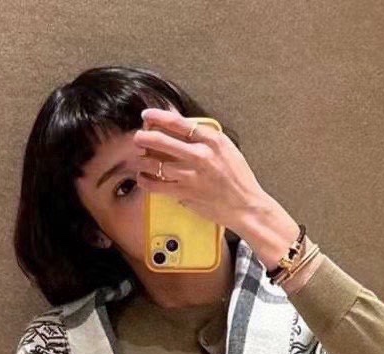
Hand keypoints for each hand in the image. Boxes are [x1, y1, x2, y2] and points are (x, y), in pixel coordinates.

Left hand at [131, 106, 295, 248]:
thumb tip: (182, 128)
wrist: (246, 206)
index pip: (178, 122)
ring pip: (155, 164)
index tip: (146, 115)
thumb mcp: (226, 149)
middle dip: (144, 138)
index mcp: (211, 140)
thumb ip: (205, 138)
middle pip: (161, 141)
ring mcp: (191, 175)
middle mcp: (200, 155)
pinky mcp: (185, 193)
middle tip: (138, 138)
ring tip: (139, 160)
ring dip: (142, 161)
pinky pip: (157, 186)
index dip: (158, 116)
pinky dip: (146, 181)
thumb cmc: (238, 178)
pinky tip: (143, 179)